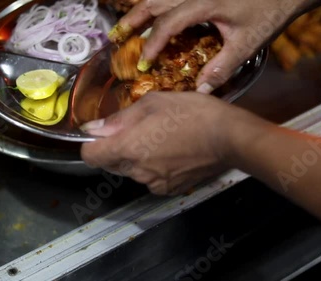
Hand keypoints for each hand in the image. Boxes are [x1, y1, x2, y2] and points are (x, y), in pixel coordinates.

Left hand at [80, 92, 264, 194]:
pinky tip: (173, 152)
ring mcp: (154, 183)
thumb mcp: (153, 103)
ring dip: (137, 157)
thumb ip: (120, 118)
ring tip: (161, 139)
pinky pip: (151, 178)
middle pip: (110, 164)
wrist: (229, 137)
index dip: (92, 143)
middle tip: (138, 129)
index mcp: (128, 148)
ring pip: (132, 171)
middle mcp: (137, 171)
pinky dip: (154, 167)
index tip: (103, 133)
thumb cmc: (191, 113)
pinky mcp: (170, 189)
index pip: (90, 155)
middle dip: (116, 148)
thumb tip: (94, 129)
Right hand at [108, 0, 320, 93]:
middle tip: (115, 37)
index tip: (143, 63)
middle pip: (153, 2)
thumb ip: (223, 67)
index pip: (168, 23)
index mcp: (203, 4)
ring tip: (124, 27)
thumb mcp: (247, 43)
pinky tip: (148, 16)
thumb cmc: (268, 12)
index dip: (152, 43)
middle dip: (132, 20)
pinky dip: (154, 6)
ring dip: (139, 11)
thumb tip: (202, 90)